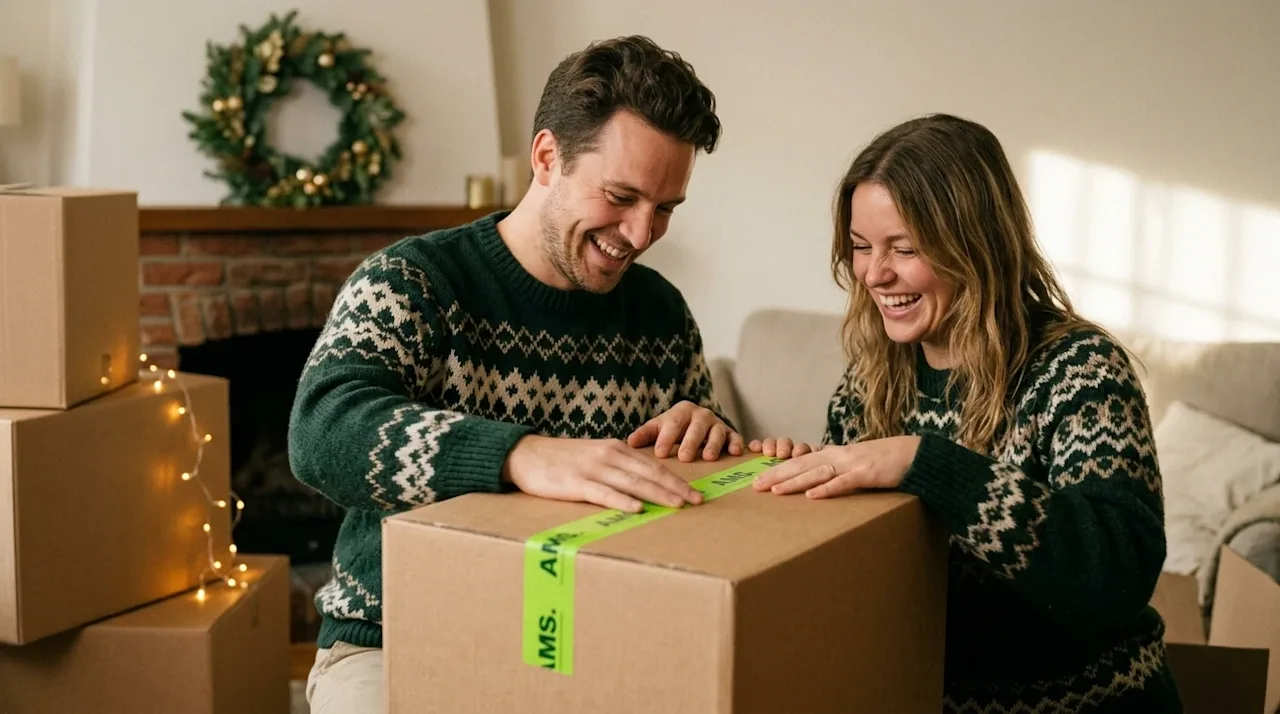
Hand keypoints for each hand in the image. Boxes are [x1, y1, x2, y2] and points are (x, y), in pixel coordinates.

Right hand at [502, 435, 702, 512]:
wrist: (525, 454)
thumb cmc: (561, 459)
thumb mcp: (595, 456)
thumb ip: (617, 466)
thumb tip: (643, 483)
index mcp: (616, 449)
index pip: (653, 466)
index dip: (676, 479)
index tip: (696, 492)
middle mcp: (609, 456)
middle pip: (649, 473)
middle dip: (676, 488)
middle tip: (697, 502)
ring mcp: (593, 469)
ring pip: (632, 483)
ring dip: (657, 494)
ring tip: (677, 505)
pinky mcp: (576, 482)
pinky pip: (604, 493)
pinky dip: (622, 501)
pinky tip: (637, 509)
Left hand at [626, 401, 743, 461]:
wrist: (697, 425)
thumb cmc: (674, 430)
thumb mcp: (659, 429)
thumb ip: (645, 434)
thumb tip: (629, 443)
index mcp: (682, 411)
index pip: (673, 423)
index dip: (666, 438)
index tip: (660, 453)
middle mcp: (701, 414)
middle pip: (696, 427)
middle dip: (690, 442)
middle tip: (684, 457)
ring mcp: (717, 424)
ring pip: (717, 431)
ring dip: (713, 444)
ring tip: (708, 458)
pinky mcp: (730, 433)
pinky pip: (735, 437)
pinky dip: (736, 443)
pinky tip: (735, 452)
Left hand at [751, 436, 921, 498]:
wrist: (914, 454)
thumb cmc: (884, 461)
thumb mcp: (855, 464)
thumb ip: (836, 471)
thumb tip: (817, 482)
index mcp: (834, 454)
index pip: (799, 461)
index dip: (777, 469)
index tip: (758, 478)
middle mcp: (838, 456)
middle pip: (801, 466)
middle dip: (776, 476)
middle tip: (754, 486)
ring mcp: (852, 464)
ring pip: (817, 473)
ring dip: (795, 482)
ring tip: (774, 491)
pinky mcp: (868, 474)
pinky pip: (844, 483)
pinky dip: (828, 489)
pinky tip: (813, 496)